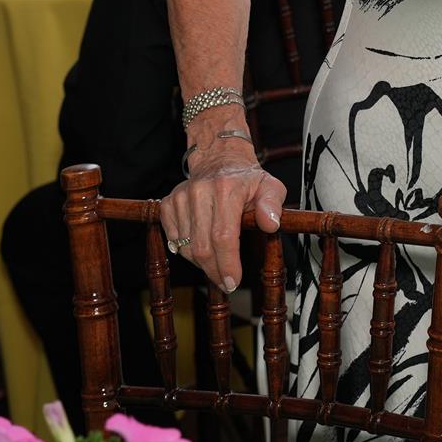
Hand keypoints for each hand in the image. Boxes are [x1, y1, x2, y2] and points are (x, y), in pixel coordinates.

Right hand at [158, 149, 285, 293]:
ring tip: (217, 261)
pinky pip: (172, 239)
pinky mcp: (168, 203)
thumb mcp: (270, 187)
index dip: (227, 264)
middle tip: (226, 282)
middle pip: (202, 247)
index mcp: (227, 189)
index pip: (223, 236)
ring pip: (185, 247)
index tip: (232, 281)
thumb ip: (272, 205)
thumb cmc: (247, 179)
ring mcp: (181, 198)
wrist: (220, 159)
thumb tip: (271, 224)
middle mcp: (200, 192)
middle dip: (214, 271)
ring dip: (201, 262)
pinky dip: (186, 250)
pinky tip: (201, 246)